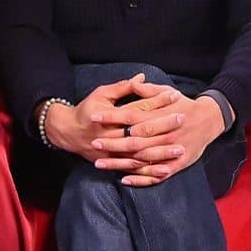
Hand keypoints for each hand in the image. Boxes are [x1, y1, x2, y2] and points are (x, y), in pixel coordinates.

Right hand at [46, 76, 181, 161]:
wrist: (67, 132)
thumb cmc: (87, 110)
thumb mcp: (101, 94)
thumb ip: (123, 87)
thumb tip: (142, 78)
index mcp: (110, 115)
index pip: (138, 107)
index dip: (157, 101)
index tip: (175, 96)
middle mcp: (112, 135)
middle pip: (142, 131)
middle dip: (164, 125)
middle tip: (183, 119)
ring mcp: (113, 152)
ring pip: (140, 153)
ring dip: (160, 152)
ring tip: (180, 149)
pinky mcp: (114, 163)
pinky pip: (134, 169)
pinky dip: (149, 172)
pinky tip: (164, 170)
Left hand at [90, 94, 228, 186]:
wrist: (210, 119)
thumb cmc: (185, 104)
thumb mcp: (168, 92)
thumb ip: (149, 91)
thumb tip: (133, 83)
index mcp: (159, 116)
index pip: (130, 116)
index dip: (111, 117)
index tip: (94, 116)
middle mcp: (163, 135)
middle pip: (132, 140)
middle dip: (111, 143)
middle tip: (93, 143)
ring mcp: (169, 151)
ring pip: (140, 159)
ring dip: (119, 163)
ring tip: (99, 164)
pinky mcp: (176, 164)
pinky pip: (156, 175)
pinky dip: (140, 178)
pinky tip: (124, 179)